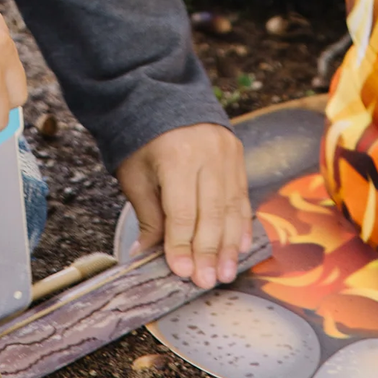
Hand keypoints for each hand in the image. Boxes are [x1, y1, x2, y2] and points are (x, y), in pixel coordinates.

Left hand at [115, 123, 250, 288]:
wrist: (162, 96)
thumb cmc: (143, 138)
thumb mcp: (135, 174)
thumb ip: (148, 215)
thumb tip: (147, 255)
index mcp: (177, 156)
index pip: (183, 211)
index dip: (183, 245)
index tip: (182, 272)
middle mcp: (208, 153)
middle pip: (212, 213)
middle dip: (209, 252)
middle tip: (207, 281)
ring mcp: (227, 152)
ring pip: (231, 207)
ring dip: (229, 245)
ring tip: (226, 272)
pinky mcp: (237, 153)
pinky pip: (242, 194)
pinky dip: (241, 223)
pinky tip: (241, 246)